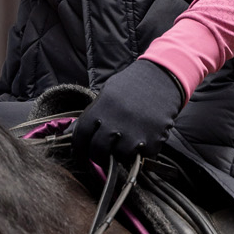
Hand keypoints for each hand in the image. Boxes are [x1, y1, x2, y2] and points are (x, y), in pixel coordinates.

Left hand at [70, 59, 185, 166]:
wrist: (163, 77)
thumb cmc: (132, 85)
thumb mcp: (107, 94)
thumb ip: (91, 115)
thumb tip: (70, 132)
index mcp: (99, 110)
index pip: (80, 137)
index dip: (78, 150)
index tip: (81, 156)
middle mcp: (113, 124)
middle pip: (98, 151)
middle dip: (99, 156)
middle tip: (103, 155)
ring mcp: (133, 134)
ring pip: (120, 157)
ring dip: (122, 154)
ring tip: (127, 142)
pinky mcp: (152, 141)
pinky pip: (142, 156)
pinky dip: (143, 151)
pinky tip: (144, 137)